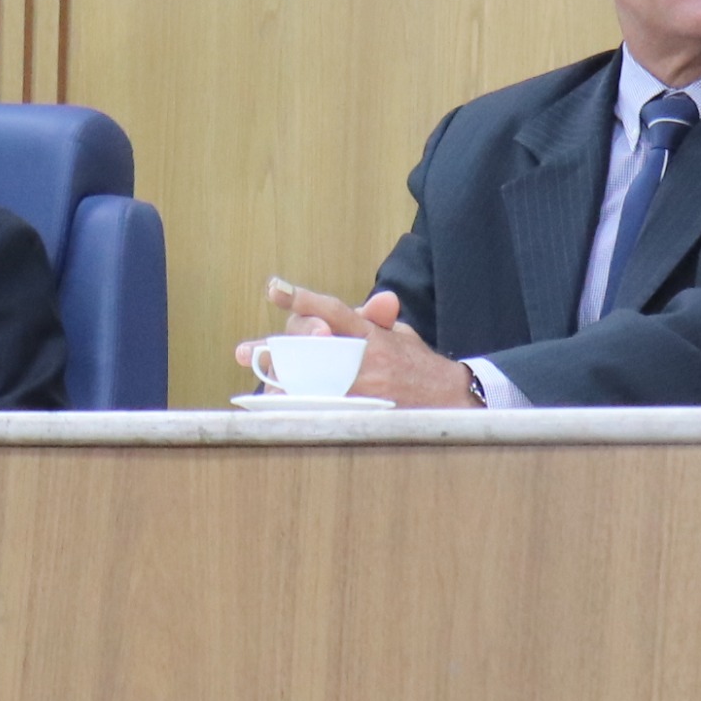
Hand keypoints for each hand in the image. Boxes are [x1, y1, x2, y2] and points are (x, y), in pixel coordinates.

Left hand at [251, 277, 479, 407]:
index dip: (303, 299)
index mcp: (372, 334)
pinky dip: (301, 407)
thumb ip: (375, 319)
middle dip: (279, 348)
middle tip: (248, 352)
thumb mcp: (400, 335)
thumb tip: (374, 300)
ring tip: (258, 381)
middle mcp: (366, 359)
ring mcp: (364, 387)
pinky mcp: (364, 412)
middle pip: (312, 346)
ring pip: (312, 380)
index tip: (273, 288)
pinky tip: (280, 408)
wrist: (451, 402)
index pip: (335, 311)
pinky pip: (325, 409)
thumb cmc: (418, 366)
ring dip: (280, 381)